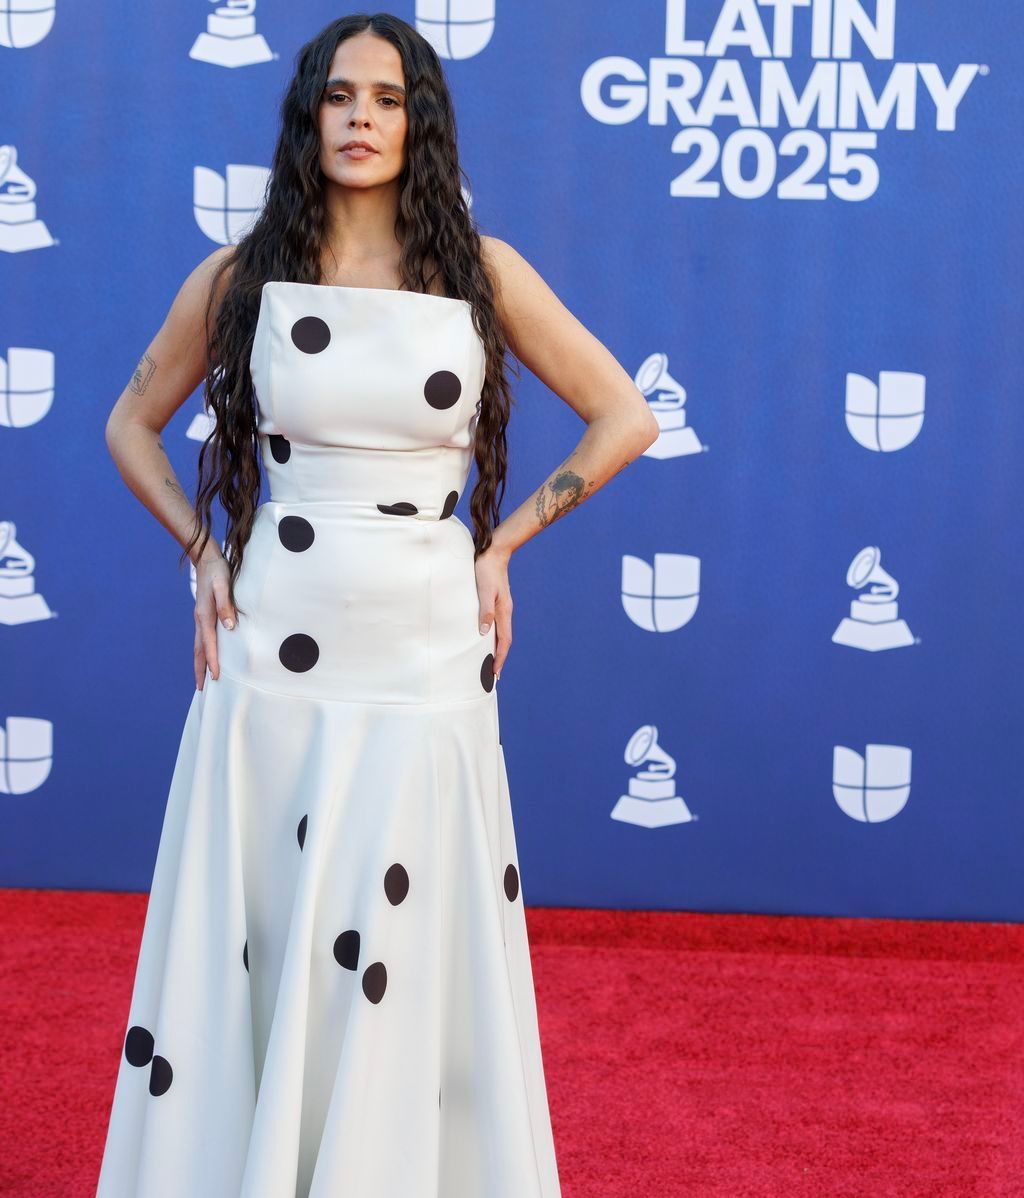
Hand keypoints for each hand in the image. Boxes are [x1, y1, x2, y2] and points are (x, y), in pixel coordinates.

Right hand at [194, 551, 236, 688]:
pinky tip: (209, 656)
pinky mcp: (204, 616)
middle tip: (201, 689)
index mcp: (204, 616)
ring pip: (199, 646)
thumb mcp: (223, 585)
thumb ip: (226, 605)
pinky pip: (203, 639)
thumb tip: (229, 627)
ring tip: (204, 679)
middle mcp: (200, 620)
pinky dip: (204, 651)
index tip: (217, 677)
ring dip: (200, 663)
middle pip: (198, 650)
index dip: (212, 661)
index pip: (208, 644)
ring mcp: (200, 619)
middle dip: (200, 670)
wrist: (207, 560)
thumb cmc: (218, 572)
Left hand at [474, 544, 511, 679]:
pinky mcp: (496, 602)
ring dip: (496, 648)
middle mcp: (505, 612)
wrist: (494, 551)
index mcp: (504, 612)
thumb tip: (484, 632)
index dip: (499, 658)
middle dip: (499, 658)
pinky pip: (496, 624)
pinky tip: (485, 637)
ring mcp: (502, 607)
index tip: (495, 674)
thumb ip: (485, 611)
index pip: (504, 641)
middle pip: (504, 641)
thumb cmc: (486, 569)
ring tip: (489, 661)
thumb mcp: (484, 590)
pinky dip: (492, 636)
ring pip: (500, 633)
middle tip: (492, 674)